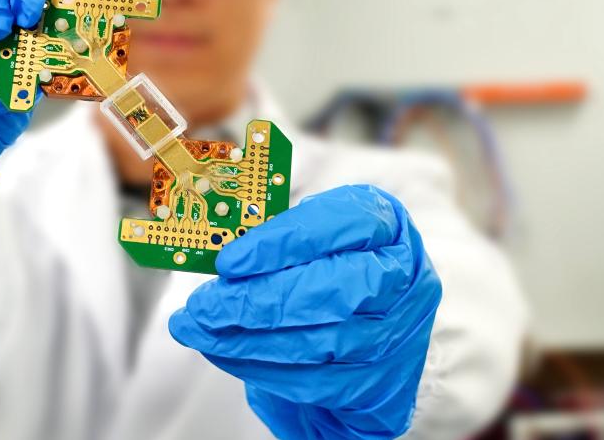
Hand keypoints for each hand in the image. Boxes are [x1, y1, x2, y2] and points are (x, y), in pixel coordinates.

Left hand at [169, 185, 441, 438]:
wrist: (377, 324)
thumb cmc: (336, 265)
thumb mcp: (315, 234)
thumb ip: (277, 240)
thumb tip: (221, 263)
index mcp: (384, 224)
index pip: (335, 226)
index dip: (278, 245)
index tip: (229, 262)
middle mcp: (401, 276)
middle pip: (329, 291)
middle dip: (256, 301)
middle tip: (204, 306)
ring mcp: (396, 333)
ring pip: (317, 342)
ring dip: (247, 340)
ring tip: (202, 331)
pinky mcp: (380, 380)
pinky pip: (315, 380)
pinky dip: (262, 369)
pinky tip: (228, 354)